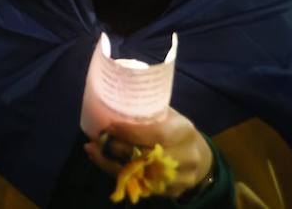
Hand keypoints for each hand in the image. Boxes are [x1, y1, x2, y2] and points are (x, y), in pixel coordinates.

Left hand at [83, 107, 213, 197]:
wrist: (199, 158)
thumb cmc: (176, 131)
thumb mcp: (169, 116)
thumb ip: (148, 111)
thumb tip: (112, 100)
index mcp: (184, 131)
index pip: (156, 134)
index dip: (131, 132)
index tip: (109, 127)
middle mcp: (186, 156)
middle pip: (146, 156)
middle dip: (117, 149)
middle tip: (96, 140)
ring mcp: (181, 177)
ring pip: (141, 174)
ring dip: (112, 164)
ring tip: (92, 151)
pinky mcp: (172, 191)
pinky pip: (141, 185)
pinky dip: (119, 175)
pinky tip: (104, 163)